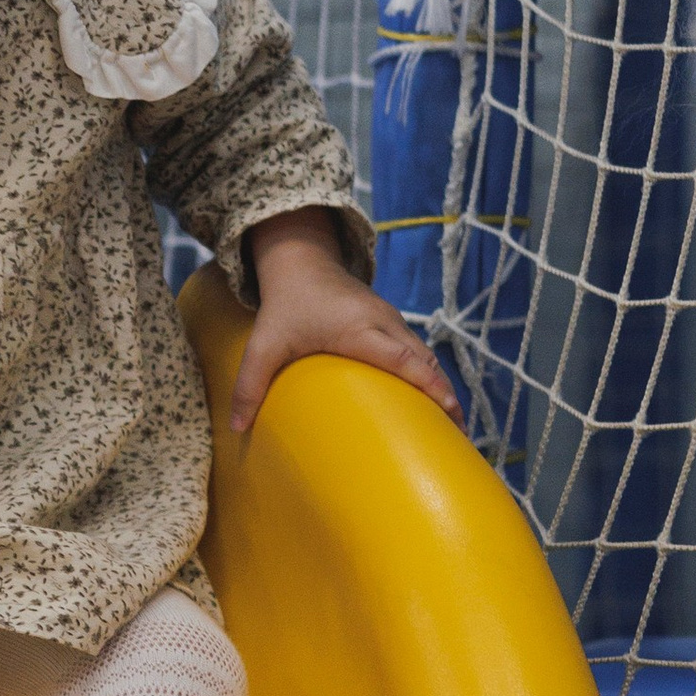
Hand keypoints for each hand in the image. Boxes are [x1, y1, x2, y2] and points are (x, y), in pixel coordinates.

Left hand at [227, 209, 463, 443]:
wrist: (301, 261)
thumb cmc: (284, 304)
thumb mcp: (264, 344)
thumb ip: (249, 385)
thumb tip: (236, 429)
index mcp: (359, 329)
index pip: (403, 360)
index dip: (429, 385)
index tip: (450, 412)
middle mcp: (383, 323)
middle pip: (424, 361)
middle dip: (445, 394)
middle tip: (459, 434)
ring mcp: (391, 319)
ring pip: (425, 355)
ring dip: (440, 386)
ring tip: (453, 426)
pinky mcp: (390, 321)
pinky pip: (418, 350)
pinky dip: (429, 374)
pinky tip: (432, 399)